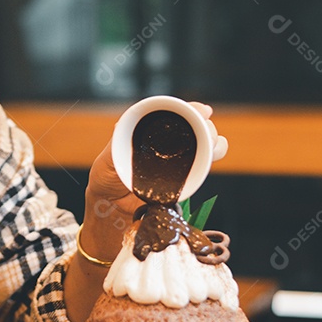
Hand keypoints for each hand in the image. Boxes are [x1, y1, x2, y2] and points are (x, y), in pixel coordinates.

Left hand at [80, 102, 218, 260]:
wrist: (112, 211)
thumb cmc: (106, 180)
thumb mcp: (106, 161)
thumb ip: (115, 145)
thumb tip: (122, 125)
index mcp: (151, 131)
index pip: (175, 115)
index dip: (191, 110)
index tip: (201, 111)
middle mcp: (169, 142)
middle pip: (196, 127)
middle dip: (206, 126)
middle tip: (206, 131)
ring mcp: (180, 160)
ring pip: (207, 143)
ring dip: (215, 140)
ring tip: (212, 145)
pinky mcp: (186, 179)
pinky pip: (205, 166)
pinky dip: (214, 157)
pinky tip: (213, 157)